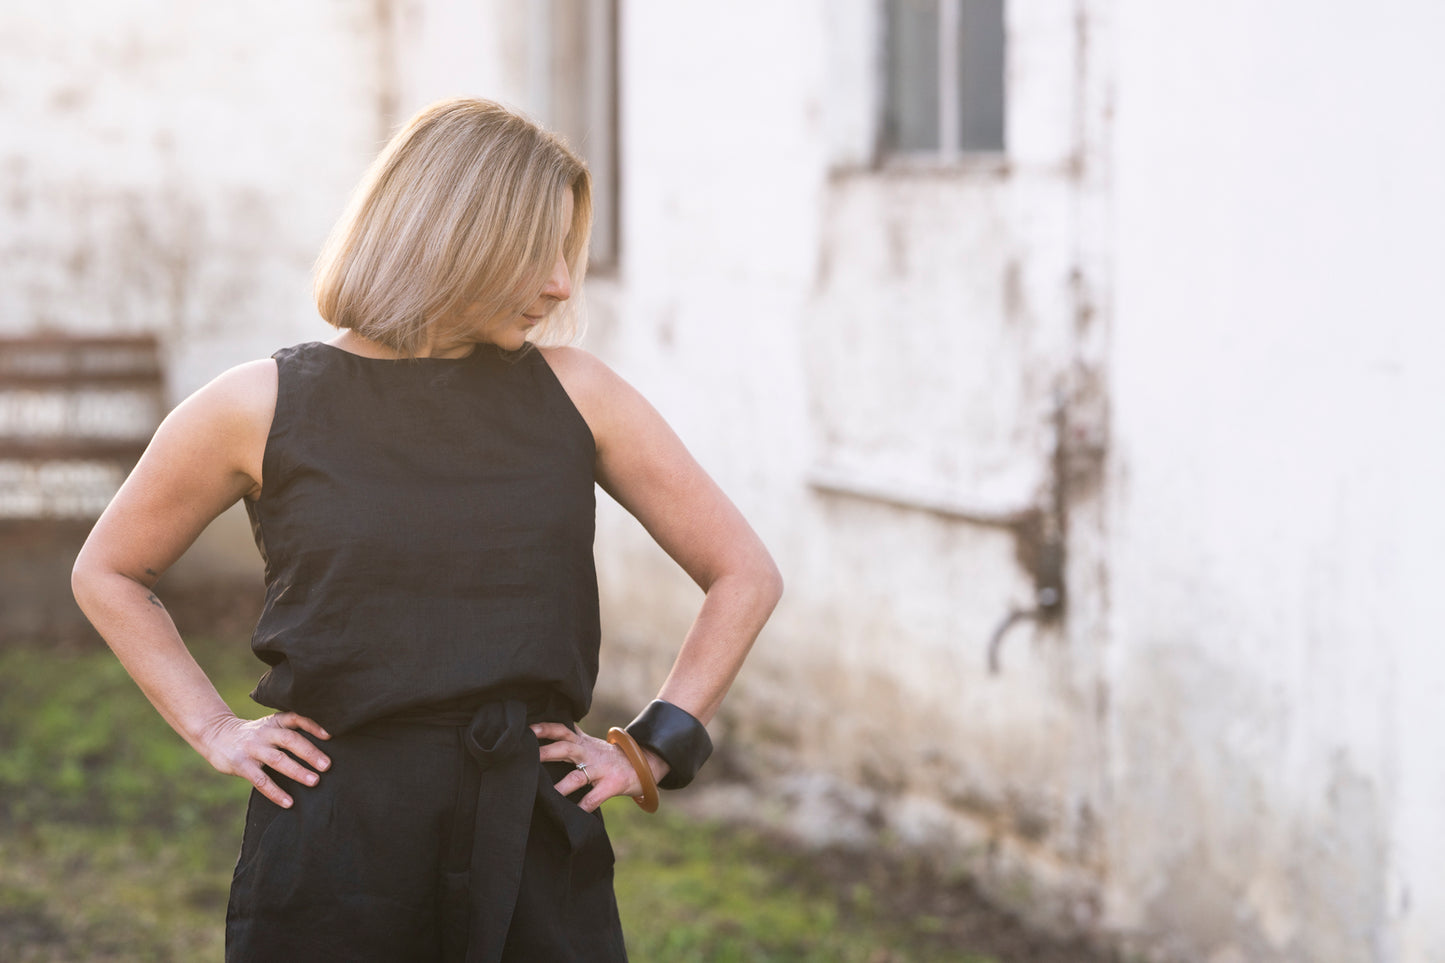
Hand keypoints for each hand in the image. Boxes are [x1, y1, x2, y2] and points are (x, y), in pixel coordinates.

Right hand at [200, 712, 331, 808]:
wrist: (215, 735)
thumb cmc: (253, 734)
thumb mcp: (269, 726)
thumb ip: (289, 732)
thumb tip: (324, 746)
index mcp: (275, 722)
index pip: (297, 718)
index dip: (314, 726)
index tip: (331, 736)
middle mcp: (265, 733)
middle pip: (290, 740)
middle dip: (310, 753)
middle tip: (327, 765)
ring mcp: (252, 748)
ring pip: (277, 759)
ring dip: (297, 771)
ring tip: (314, 781)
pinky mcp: (241, 765)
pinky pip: (260, 780)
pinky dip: (275, 792)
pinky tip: (288, 802)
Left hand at [531, 722, 669, 813]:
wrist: (643, 764)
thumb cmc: (608, 757)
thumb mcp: (590, 744)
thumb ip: (571, 741)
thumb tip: (541, 742)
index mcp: (583, 742)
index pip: (562, 730)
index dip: (545, 728)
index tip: (528, 730)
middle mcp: (590, 753)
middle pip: (566, 747)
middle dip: (547, 752)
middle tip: (528, 757)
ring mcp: (601, 769)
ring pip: (578, 776)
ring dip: (562, 786)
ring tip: (548, 794)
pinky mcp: (612, 784)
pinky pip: (594, 798)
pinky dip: (583, 807)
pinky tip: (573, 815)